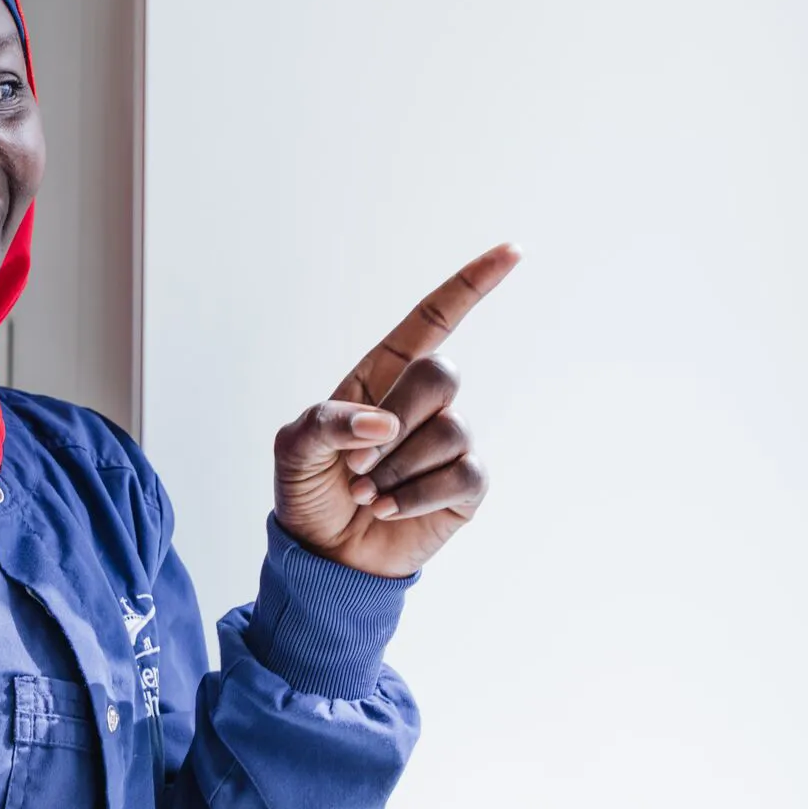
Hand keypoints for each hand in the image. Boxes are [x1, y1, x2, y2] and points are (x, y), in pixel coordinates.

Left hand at [272, 244, 519, 578]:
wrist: (324, 556)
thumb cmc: (308, 492)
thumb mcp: (294, 449)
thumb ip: (327, 424)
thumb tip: (383, 424)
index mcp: (379, 378)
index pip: (432, 320)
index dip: (471, 285)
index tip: (513, 252)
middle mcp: (421, 403)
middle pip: (440, 375)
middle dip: (396, 420)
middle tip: (356, 465)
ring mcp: (450, 442)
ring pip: (450, 431)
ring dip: (398, 469)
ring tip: (367, 493)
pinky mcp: (466, 486)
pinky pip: (462, 473)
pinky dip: (415, 495)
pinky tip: (386, 510)